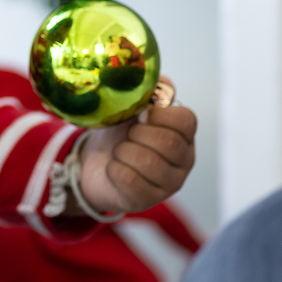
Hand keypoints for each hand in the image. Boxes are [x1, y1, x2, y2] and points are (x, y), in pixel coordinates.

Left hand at [76, 101, 196, 214]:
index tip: (140, 113)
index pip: (187, 120)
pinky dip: (114, 168)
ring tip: (119, 151)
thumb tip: (160, 81)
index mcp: (183, 133)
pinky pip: (129, 179)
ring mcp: (168, 184)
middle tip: (127, 134)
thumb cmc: (120, 131)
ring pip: (148, 162)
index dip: (160, 114)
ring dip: (124, 151)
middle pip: (169, 143)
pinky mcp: (147, 200)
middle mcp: (183, 160)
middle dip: (138, 134)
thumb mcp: (132, 106)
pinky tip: (114, 167)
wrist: (95, 161)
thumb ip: (149, 90)